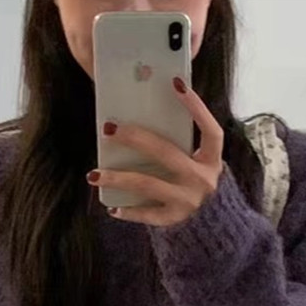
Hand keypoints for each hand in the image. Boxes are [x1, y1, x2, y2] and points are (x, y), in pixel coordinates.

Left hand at [87, 78, 223, 226]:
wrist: (209, 222)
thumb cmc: (194, 180)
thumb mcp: (197, 159)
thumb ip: (180, 140)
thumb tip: (148, 108)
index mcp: (211, 159)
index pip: (209, 130)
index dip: (196, 108)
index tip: (176, 84)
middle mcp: (202, 180)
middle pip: (166, 154)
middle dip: (136, 139)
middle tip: (109, 130)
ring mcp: (187, 201)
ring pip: (148, 185)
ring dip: (118, 178)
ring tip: (94, 174)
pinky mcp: (174, 218)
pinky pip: (147, 214)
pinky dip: (128, 211)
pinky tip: (112, 208)